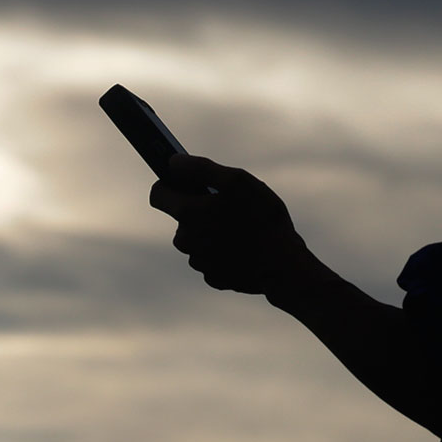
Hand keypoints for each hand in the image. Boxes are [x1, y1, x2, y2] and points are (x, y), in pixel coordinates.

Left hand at [149, 152, 313, 295]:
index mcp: (187, 214)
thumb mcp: (237, 181)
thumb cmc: (263, 219)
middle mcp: (185, 241)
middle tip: (228, 206)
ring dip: (212, 231)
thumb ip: (200, 168)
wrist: (284, 268)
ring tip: (241, 227)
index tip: (187, 182)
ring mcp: (199, 263)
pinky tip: (245, 248)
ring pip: (197, 239)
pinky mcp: (214, 278)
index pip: (158, 194)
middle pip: (182, 217)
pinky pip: (212, 258)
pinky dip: (223, 252)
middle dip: (199, 209)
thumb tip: (173, 164)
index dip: (170, 184)